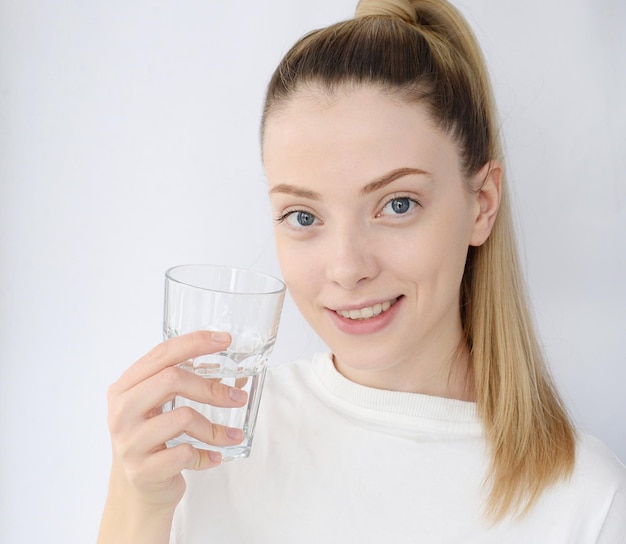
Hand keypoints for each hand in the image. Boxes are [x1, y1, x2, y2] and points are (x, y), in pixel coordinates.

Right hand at [98, 331, 246, 542]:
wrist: (136, 491)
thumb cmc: (153, 439)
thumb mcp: (158, 405)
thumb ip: (183, 382)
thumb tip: (235, 373)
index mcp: (125, 387)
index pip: (162, 354)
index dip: (195, 342)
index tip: (224, 340)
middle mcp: (122, 410)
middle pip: (172, 379)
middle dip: (212, 387)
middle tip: (238, 398)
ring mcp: (129, 441)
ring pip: (182, 417)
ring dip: (215, 429)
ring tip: (232, 437)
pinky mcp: (142, 470)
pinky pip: (185, 453)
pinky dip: (206, 455)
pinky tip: (213, 458)